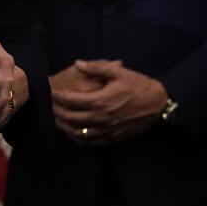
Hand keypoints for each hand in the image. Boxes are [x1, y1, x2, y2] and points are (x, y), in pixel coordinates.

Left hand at [51, 59, 167, 143]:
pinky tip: (72, 133)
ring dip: (63, 127)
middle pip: (69, 119)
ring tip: (54, 120)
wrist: (159, 104)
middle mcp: (99, 118)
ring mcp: (106, 130)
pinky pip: (90, 142)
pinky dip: (77, 138)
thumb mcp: (119, 72)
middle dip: (55, 111)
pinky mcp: (112, 138)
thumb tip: (77, 63)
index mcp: (99, 101)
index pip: (70, 101)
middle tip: (46, 105)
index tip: (49, 90)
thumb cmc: (139, 86)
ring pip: (77, 133)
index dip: (56, 96)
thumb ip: (97, 67)